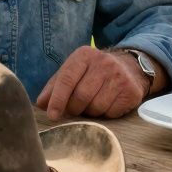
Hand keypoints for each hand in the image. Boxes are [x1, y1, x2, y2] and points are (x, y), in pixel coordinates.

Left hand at [36, 46, 150, 120]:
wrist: (129, 68)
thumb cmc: (94, 73)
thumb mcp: (74, 72)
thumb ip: (55, 86)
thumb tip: (41, 104)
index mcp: (84, 55)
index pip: (66, 79)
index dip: (57, 100)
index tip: (52, 115)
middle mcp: (103, 62)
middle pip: (80, 97)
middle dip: (74, 108)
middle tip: (76, 108)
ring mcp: (119, 76)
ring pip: (96, 107)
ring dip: (90, 112)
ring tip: (94, 102)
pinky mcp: (130, 91)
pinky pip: (111, 112)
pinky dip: (106, 113)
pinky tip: (108, 103)